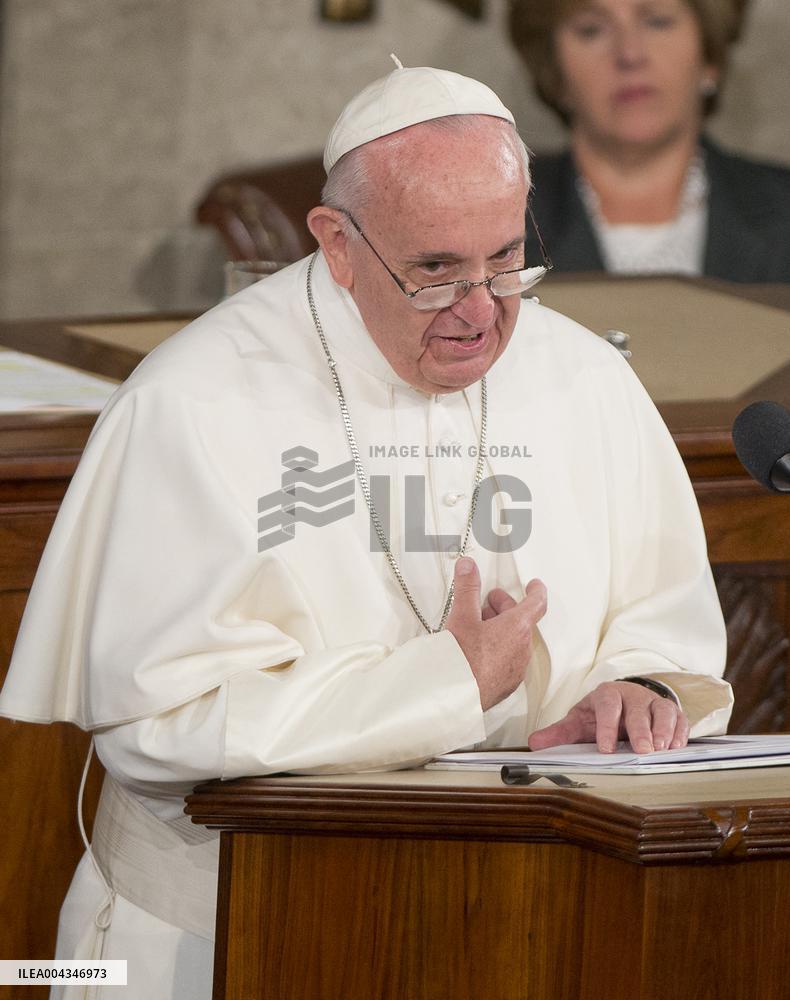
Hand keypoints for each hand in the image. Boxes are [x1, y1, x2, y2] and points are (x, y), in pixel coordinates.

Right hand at [445, 557, 545, 711]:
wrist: (456, 697)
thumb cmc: (463, 659)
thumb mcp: (462, 617)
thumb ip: (467, 588)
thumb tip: (469, 566)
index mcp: (517, 629)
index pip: (537, 604)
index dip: (536, 591)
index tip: (534, 584)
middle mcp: (522, 649)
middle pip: (521, 621)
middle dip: (505, 608)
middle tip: (488, 602)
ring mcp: (516, 668)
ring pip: (513, 641)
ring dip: (500, 629)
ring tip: (477, 625)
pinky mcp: (506, 684)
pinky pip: (507, 660)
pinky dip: (497, 649)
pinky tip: (477, 650)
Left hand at [528, 681, 689, 753]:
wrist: (624, 701)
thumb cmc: (599, 715)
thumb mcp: (579, 721)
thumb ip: (559, 733)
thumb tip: (534, 744)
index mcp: (606, 695)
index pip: (607, 706)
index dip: (607, 726)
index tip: (605, 748)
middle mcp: (632, 696)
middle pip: (638, 710)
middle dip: (641, 731)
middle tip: (642, 751)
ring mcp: (654, 703)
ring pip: (664, 712)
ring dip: (664, 731)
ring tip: (661, 750)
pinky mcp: (672, 712)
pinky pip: (681, 720)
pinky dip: (681, 734)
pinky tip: (676, 748)